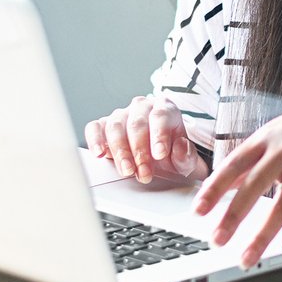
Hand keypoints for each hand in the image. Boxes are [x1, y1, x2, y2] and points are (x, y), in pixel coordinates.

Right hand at [84, 95, 207, 184]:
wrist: (160, 158)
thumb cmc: (172, 154)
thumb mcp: (186, 159)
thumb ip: (186, 155)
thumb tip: (180, 146)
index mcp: (165, 109)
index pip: (160, 116)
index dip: (159, 135)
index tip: (159, 154)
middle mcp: (142, 108)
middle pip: (137, 124)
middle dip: (139, 152)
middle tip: (144, 172)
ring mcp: (122, 115)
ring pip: (115, 127)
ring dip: (120, 151)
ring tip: (127, 170)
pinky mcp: (104, 125)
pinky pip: (95, 127)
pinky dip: (94, 139)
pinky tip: (99, 153)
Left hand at [192, 93, 281, 266]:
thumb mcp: (273, 135)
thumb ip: (249, 160)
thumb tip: (220, 183)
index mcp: (264, 140)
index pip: (233, 166)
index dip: (214, 189)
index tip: (198, 212)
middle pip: (254, 186)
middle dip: (233, 215)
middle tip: (217, 240)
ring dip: (264, 234)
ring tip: (248, 258)